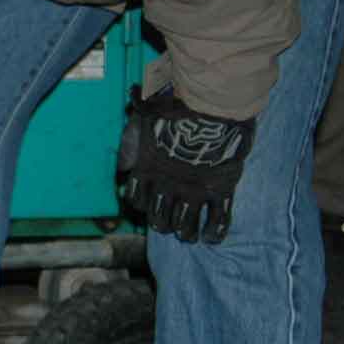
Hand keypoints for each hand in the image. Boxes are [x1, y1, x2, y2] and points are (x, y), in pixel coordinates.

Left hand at [117, 87, 255, 243]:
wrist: (209, 106)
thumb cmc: (173, 107)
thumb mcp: (141, 120)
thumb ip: (130, 143)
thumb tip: (123, 167)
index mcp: (147, 170)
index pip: (136, 200)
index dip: (142, 205)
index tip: (148, 205)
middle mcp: (168, 185)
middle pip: (159, 219)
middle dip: (163, 224)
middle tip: (168, 225)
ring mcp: (194, 190)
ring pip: (186, 225)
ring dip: (186, 232)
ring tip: (189, 235)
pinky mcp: (221, 189)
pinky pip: (217, 219)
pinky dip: (214, 232)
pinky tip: (212, 237)